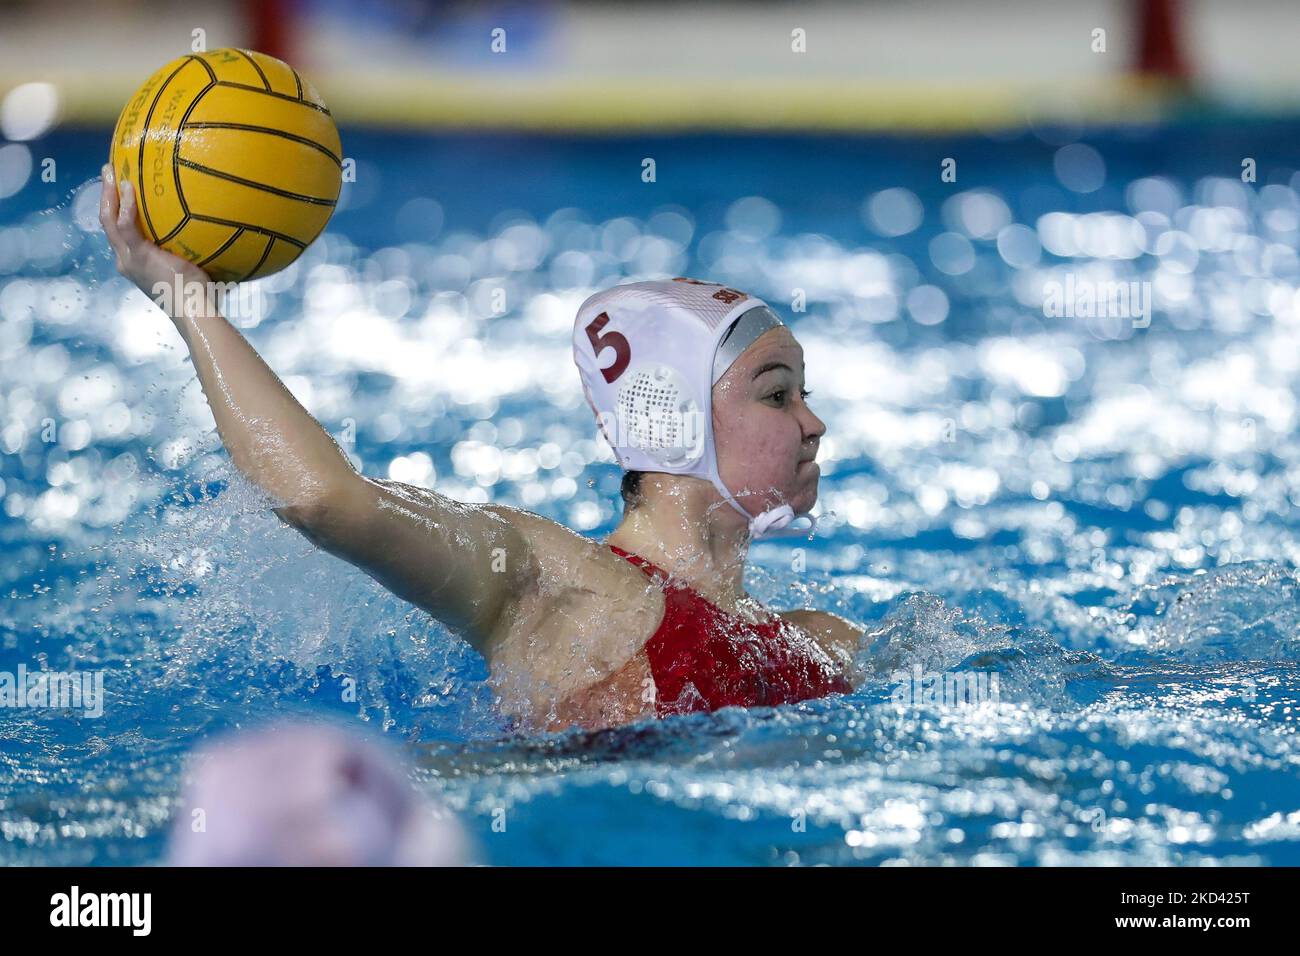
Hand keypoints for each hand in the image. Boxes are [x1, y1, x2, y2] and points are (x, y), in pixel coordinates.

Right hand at [99, 163, 209, 307]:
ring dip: (108, 194)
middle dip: (106, 196)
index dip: (118, 210)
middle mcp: (127, 260)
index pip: (121, 232)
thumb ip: (196, 251)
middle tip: (108, 172)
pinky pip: (126, 225)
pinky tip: (131, 187)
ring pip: (109, 220)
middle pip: (108, 222)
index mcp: (136, 263)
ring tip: (110, 171)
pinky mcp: (138, 257)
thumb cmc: (201, 296)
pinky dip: (127, 205)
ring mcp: (130, 259)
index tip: (122, 190)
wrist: (195, 311)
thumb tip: (220, 232)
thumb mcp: (194, 268)